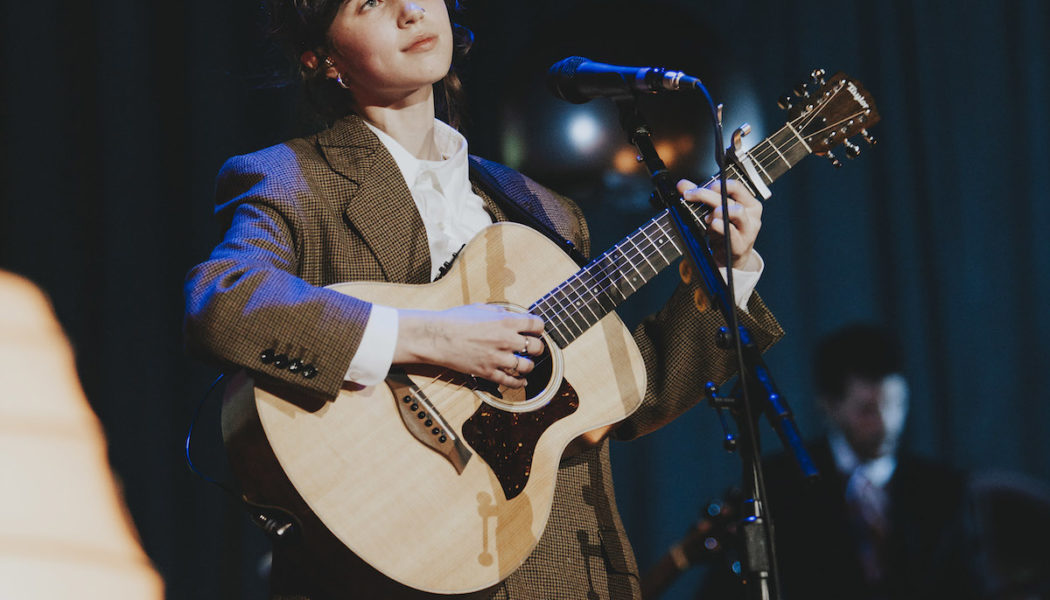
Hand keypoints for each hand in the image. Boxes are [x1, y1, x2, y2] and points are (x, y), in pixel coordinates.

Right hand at [394, 304, 545, 387]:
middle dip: (537, 347)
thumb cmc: (455, 320)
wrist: (436, 337)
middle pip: (536, 347)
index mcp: (505, 321)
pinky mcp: (488, 372)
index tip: (535, 330)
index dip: (538, 328)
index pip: (536, 325)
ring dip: (528, 365)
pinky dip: (519, 382)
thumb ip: (500, 312)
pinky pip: (511, 381)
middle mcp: (505, 340)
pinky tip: (522, 380)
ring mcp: (497, 358)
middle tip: (533, 347)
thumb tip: (511, 315)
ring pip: (527, 366)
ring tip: (525, 363)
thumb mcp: (481, 308)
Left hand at [677, 178, 761, 270]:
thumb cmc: (724, 232)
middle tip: (690, 195)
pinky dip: (721, 227)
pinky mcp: (741, 245)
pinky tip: (713, 224)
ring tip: (706, 217)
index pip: (736, 186)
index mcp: (748, 204)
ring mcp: (748, 231)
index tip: (699, 188)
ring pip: (737, 212)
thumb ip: (699, 197)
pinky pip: (733, 233)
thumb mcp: (713, 212)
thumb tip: (682, 184)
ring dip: (718, 211)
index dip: (717, 184)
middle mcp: (751, 216)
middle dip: (707, 196)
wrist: (730, 259)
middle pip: (730, 199)